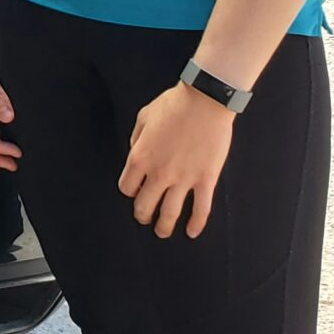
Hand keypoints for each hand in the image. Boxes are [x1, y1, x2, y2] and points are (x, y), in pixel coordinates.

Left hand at [118, 84, 234, 238]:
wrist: (204, 101)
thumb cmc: (173, 105)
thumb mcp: (143, 117)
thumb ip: (136, 139)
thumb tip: (135, 154)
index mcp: (140, 157)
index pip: (127, 187)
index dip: (130, 192)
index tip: (135, 192)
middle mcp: (159, 173)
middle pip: (145, 205)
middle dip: (143, 215)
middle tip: (145, 219)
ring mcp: (183, 179)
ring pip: (170, 213)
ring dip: (164, 226)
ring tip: (162, 232)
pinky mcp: (206, 180)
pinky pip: (201, 209)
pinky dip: (196, 224)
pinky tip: (192, 232)